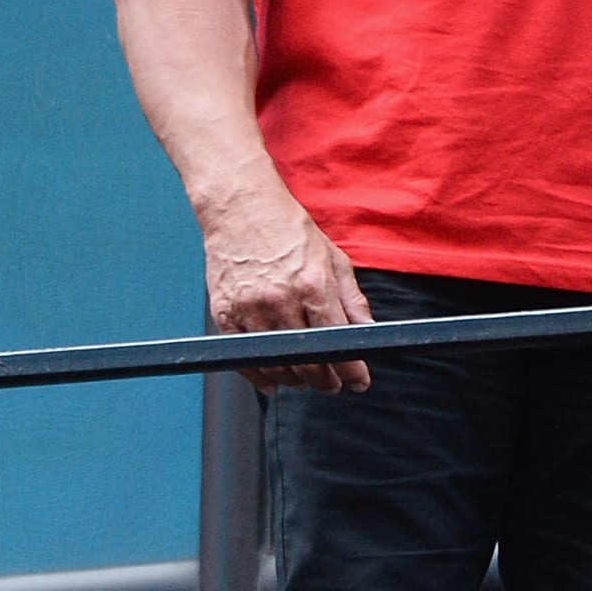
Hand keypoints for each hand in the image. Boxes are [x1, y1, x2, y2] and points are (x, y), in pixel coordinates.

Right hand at [200, 172, 374, 392]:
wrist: (241, 208)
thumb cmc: (288, 230)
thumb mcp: (334, 260)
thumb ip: (352, 301)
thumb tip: (366, 333)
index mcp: (312, 284)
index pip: (337, 341)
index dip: (352, 370)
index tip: (358, 381)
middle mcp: (280, 299)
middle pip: (307, 360)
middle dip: (326, 380)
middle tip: (334, 383)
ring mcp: (249, 308)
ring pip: (276, 364)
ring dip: (296, 379)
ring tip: (307, 377)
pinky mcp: (224, 312)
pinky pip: (244, 357)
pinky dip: (261, 376)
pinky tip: (275, 379)